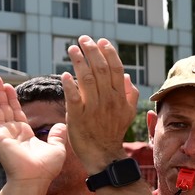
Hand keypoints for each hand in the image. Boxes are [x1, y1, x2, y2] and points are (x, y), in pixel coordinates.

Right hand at [0, 76, 64, 194]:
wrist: (36, 180)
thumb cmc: (45, 169)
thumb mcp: (57, 148)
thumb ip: (58, 135)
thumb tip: (63, 125)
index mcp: (23, 133)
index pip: (15, 111)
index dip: (11, 98)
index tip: (10, 85)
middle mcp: (11, 133)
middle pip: (2, 108)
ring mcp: (2, 135)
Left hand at [63, 37, 139, 170]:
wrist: (103, 154)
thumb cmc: (113, 132)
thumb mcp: (127, 113)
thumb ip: (130, 94)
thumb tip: (126, 76)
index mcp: (120, 97)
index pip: (116, 69)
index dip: (109, 53)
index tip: (101, 41)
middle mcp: (109, 100)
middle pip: (101, 70)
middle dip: (92, 51)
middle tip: (83, 39)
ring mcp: (94, 108)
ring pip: (87, 80)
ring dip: (79, 62)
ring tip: (72, 49)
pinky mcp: (79, 117)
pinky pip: (74, 98)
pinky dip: (70, 86)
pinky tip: (65, 74)